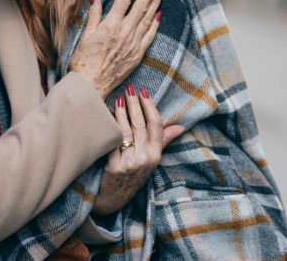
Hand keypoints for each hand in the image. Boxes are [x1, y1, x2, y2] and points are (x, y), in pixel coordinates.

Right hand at [70, 0, 165, 99]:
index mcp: (111, 25)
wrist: (91, 85)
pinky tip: (159, 12)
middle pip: (142, 4)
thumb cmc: (84, 60)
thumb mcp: (86, 34)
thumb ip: (94, 13)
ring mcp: (134, 43)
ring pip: (148, 18)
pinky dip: (155, 23)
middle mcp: (125, 32)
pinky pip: (150, 35)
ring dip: (156, 1)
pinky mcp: (138, 54)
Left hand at [91, 84, 183, 215]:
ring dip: (122, 110)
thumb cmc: (132, 176)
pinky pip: (114, 141)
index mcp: (156, 155)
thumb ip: (163, 141)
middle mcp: (145, 158)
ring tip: (119, 97)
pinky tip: (106, 114)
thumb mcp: (151, 160)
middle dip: (135, 103)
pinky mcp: (114, 166)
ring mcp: (130, 162)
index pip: (156, 125)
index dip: (150, 106)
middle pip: (141, 124)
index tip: (143, 92)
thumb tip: (180, 126)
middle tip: (129, 88)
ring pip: (127, 130)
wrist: (113, 199)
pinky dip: (111, 125)